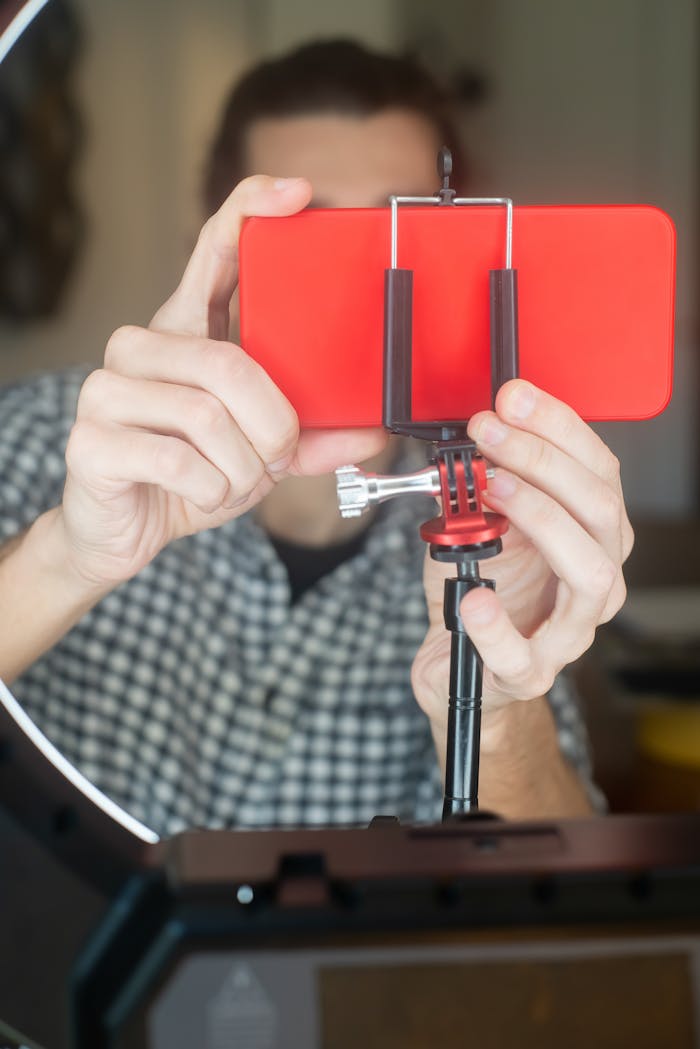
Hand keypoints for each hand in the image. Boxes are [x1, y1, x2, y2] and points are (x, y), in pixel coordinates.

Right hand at [59, 176, 385, 589]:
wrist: (124, 530)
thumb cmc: (192, 476)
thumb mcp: (260, 453)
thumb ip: (310, 437)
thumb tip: (372, 433)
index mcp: (185, 331)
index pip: (213, 250)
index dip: (252, 210)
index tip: (300, 194)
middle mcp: (140, 345)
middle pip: (231, 364)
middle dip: (273, 426)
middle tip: (276, 454)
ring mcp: (107, 387)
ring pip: (208, 418)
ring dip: (243, 468)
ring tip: (235, 479)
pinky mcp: (91, 439)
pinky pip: (179, 461)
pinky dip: (212, 490)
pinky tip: (203, 494)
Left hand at [412, 379, 632, 739]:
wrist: (458, 664)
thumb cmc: (479, 587)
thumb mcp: (480, 522)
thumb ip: (485, 483)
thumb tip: (478, 431)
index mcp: (590, 535)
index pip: (597, 469)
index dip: (558, 426)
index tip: (513, 397)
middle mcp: (595, 577)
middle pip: (599, 510)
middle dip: (543, 459)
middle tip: (488, 431)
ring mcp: (570, 630)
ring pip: (588, 572)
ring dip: (542, 519)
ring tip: (493, 491)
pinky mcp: (529, 672)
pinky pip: (521, 654)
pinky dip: (495, 626)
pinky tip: (473, 598)